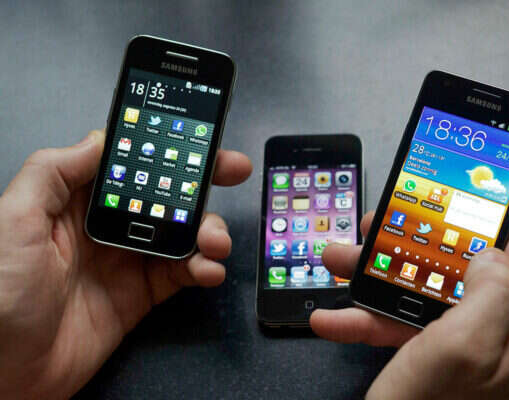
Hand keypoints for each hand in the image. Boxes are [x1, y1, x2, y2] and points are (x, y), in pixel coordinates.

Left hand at [0, 130, 251, 398]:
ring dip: (208, 230)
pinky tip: (207, 269)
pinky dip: (203, 268)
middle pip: (163, 195)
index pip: (129, 165)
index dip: (164, 150)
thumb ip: (53, 172)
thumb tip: (99, 139)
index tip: (195, 139)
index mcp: (73, 202)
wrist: (3, 376)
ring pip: (181, 233)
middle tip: (232, 170)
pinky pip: (181, 274)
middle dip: (201, 180)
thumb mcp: (14, 219)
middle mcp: (104, 227)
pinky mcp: (139, 295)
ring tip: (216, 240)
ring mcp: (125, 261)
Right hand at [311, 200, 508, 398]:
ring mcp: (484, 345)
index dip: (495, 205)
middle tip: (379, 231)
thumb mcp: (464, 346)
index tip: (465, 185)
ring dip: (382, 279)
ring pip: (433, 292)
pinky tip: (341, 317)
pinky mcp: (454, 361)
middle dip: (414, 243)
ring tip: (344, 265)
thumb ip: (493, 289)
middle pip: (465, 263)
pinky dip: (376, 319)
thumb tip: (490, 254)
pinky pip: (416, 327)